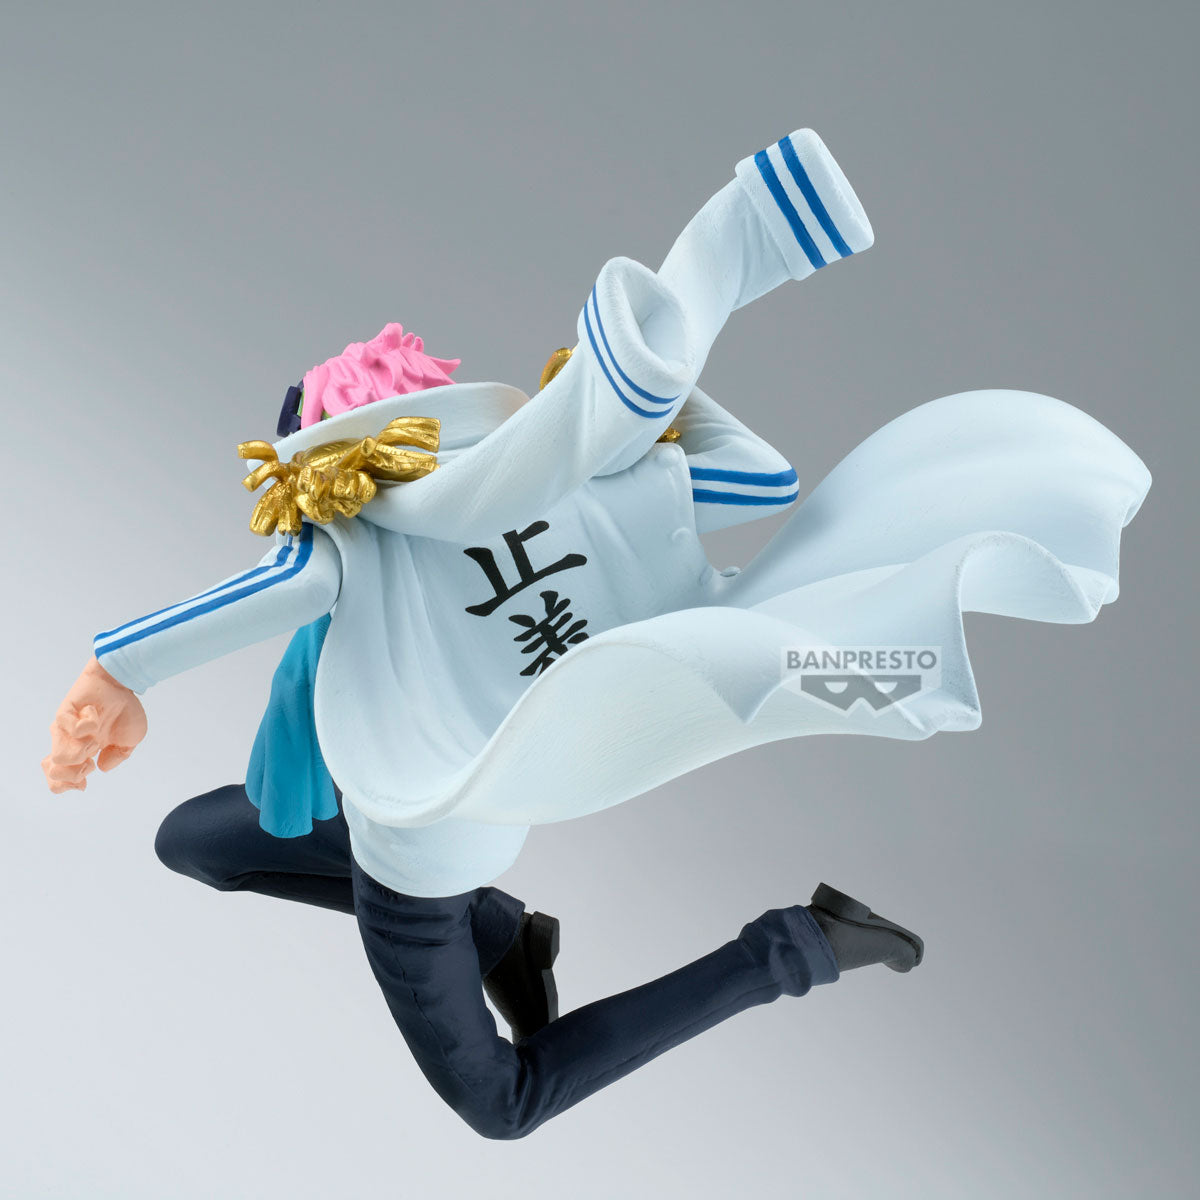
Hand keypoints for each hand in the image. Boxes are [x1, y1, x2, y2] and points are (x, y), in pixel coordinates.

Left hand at [42, 657, 147, 792]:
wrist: (122, 684)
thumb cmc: (125, 710)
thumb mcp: (131, 740)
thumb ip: (119, 756)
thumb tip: (102, 767)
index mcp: (82, 753)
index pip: (59, 780)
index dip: (69, 786)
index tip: (85, 782)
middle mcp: (69, 744)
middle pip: (55, 773)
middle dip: (76, 773)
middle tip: (91, 758)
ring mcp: (65, 730)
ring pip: (60, 756)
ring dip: (82, 751)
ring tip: (95, 738)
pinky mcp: (64, 714)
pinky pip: (70, 729)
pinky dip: (88, 725)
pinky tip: (95, 715)